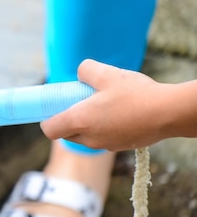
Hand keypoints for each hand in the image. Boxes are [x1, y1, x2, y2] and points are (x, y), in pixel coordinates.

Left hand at [40, 59, 167, 151]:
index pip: (49, 130)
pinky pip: (103, 137)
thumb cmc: (135, 93)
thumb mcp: (105, 73)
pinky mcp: (122, 146)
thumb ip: (85, 70)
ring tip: (102, 102)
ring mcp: (107, 144)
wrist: (169, 112)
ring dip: (87, 122)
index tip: (52, 107)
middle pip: (67, 133)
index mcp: (80, 121)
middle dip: (67, 118)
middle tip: (79, 100)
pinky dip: (103, 126)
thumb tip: (81, 73)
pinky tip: (118, 110)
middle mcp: (90, 138)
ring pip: (86, 136)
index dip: (46, 119)